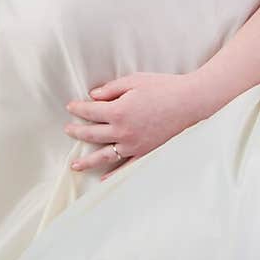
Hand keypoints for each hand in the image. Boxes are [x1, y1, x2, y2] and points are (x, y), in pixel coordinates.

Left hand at [64, 71, 206, 180]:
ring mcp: (133, 146)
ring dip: (86, 161)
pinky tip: (103, 178)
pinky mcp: (145, 153)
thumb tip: (93, 95)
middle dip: (77, 132)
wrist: (191, 102)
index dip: (78, 109)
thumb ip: (111, 89)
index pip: (89, 112)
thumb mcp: (134, 81)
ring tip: (74, 165)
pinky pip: (125, 167)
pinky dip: (113, 174)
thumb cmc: (164, 88)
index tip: (70, 107)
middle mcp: (122, 132)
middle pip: (92, 134)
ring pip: (103, 156)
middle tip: (68, 130)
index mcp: (117, 111)